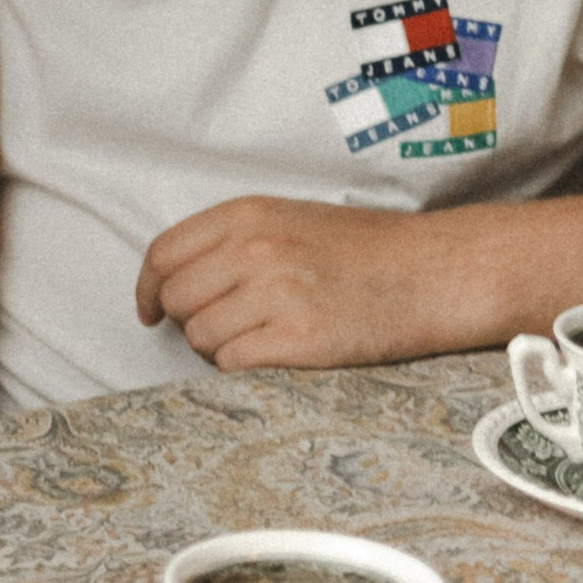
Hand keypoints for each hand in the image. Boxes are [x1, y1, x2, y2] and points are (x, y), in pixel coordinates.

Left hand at [134, 194, 445, 370]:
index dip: (148, 288)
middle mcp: (256, 250)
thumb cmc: (366, 249)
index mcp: (248, 214)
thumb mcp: (292, 218)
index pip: (163, 254)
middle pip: (176, 300)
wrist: (434, 272)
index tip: (150, 310)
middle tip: (223, 327)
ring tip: (260, 338)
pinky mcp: (300, 339)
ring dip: (219, 347)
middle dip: (188, 321)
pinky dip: (243, 367)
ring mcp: (277, 294)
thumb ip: (233, 239)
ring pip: (200, 337)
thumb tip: (175, 278)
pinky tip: (274, 354)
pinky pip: (234, 364)